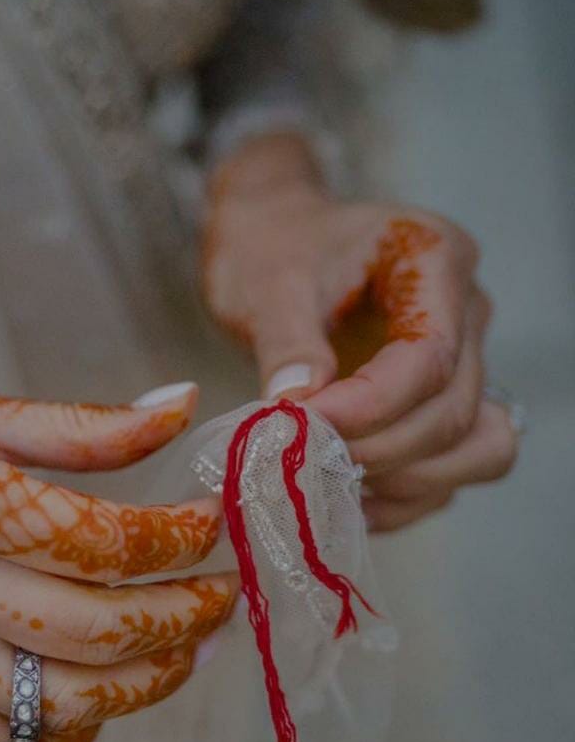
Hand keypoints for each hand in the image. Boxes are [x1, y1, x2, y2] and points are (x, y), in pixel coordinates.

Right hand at [0, 375, 235, 741]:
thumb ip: (69, 423)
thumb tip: (173, 408)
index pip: (97, 541)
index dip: (175, 536)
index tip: (208, 519)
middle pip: (93, 633)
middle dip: (183, 617)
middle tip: (222, 591)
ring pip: (58, 702)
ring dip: (144, 682)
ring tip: (184, 644)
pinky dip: (65, 728)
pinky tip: (98, 689)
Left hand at [201, 132, 516, 529]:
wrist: (273, 242)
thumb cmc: (272, 251)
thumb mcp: (267, 283)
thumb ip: (287, 342)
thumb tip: (300, 409)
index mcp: (434, 259)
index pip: (428, 356)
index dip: (371, 407)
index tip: (303, 426)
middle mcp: (466, 311)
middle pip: (453, 410)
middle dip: (379, 450)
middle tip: (303, 460)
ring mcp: (464, 361)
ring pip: (475, 449)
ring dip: (403, 480)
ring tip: (327, 481)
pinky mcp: (442, 402)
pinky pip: (452, 468)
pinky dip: (404, 496)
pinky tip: (344, 498)